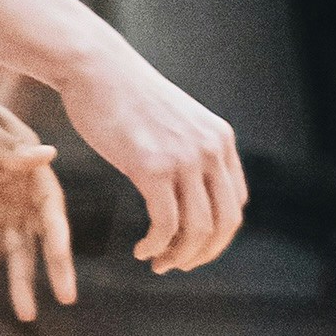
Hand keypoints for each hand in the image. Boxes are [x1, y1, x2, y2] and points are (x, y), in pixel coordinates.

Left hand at [0, 68, 72, 335]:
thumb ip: (11, 149)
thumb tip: (49, 156)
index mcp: (30, 163)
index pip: (51, 203)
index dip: (59, 232)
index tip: (63, 258)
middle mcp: (20, 188)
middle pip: (41, 234)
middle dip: (54, 267)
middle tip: (67, 298)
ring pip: (13, 250)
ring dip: (19, 281)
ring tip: (27, 316)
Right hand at [58, 43, 244, 272]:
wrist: (99, 69)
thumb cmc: (128, 98)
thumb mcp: (176, 123)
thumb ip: (190, 152)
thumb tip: (190, 193)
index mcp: (221, 139)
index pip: (236, 204)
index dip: (217, 236)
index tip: (190, 248)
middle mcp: (211, 148)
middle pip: (225, 223)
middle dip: (203, 254)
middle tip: (177, 266)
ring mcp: (184, 157)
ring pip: (198, 230)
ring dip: (178, 257)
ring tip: (157, 262)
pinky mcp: (152, 167)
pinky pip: (165, 224)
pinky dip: (157, 246)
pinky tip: (143, 250)